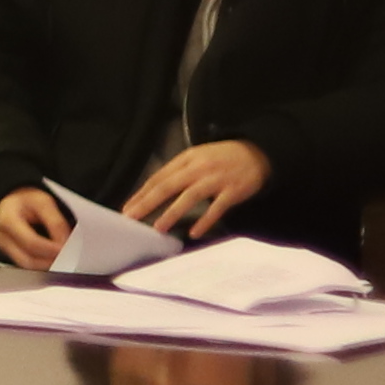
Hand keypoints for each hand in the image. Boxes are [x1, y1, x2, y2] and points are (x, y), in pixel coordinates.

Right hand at [0, 186, 72, 271]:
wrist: (12, 202)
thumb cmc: (26, 200)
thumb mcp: (43, 202)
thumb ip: (55, 222)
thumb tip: (66, 243)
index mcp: (7, 220)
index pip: (30, 242)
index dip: (50, 249)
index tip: (66, 249)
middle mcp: (2, 238)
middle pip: (27, 260)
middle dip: (50, 261)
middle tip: (68, 257)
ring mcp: (4, 249)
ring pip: (28, 266)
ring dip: (47, 265)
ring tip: (63, 258)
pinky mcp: (9, 255)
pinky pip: (27, 265)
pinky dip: (42, 264)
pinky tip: (53, 258)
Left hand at [119, 138, 272, 236]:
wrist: (257, 153)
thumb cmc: (222, 158)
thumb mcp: (197, 157)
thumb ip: (178, 172)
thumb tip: (153, 192)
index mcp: (187, 158)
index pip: (159, 177)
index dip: (142, 193)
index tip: (127, 208)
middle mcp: (199, 167)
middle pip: (169, 185)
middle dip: (148, 202)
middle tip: (131, 217)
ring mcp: (216, 179)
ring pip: (190, 196)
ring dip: (172, 212)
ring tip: (158, 227)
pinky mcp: (233, 191)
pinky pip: (217, 207)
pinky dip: (205, 220)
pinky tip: (194, 232)